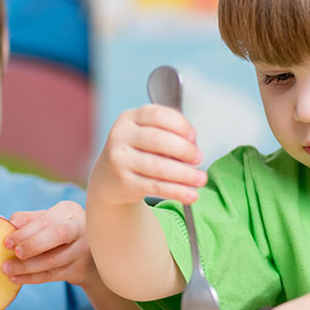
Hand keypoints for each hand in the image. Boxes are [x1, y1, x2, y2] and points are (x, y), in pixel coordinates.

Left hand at [2, 201, 96, 286]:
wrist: (88, 253)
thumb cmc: (59, 230)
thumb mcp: (47, 219)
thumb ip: (28, 220)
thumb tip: (9, 225)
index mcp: (69, 211)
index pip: (47, 220)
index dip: (26, 232)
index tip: (7, 242)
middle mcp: (80, 228)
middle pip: (58, 235)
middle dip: (32, 245)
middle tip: (13, 254)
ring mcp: (82, 250)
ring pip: (53, 260)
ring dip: (27, 267)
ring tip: (7, 270)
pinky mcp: (79, 270)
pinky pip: (52, 275)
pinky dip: (31, 278)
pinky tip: (16, 278)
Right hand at [89, 104, 206, 205]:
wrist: (108, 177)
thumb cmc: (136, 151)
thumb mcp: (145, 134)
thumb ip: (168, 134)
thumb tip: (194, 148)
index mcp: (129, 118)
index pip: (157, 115)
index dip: (180, 125)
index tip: (194, 136)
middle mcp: (121, 136)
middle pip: (158, 139)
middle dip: (184, 149)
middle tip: (198, 158)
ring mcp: (120, 160)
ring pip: (158, 166)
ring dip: (185, 174)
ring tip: (200, 179)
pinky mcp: (124, 182)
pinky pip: (155, 187)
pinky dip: (177, 191)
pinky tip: (190, 194)